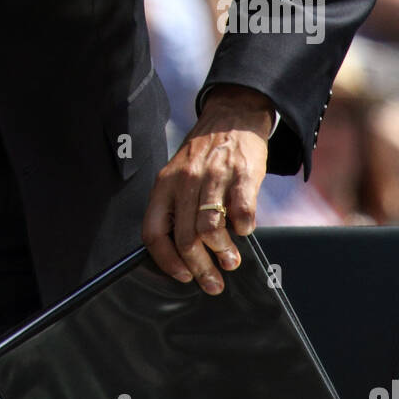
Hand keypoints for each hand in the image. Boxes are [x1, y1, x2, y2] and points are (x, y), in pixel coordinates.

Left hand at [142, 83, 272, 293]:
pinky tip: (245, 229)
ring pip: (210, 230)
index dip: (166, 260)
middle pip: (185, 237)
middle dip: (200, 268)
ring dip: (222, 253)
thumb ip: (176, 206)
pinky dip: (245, 228)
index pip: (153, 231)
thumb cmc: (204, 152)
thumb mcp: (179, 173)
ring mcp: (214, 176)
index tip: (181, 275)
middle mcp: (185, 180)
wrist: (233, 115)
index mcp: (165, 183)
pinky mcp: (242, 174)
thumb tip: (183, 254)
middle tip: (213, 283)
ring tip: (230, 261)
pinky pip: (242, 213)